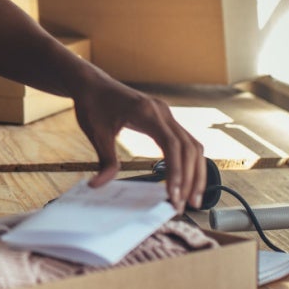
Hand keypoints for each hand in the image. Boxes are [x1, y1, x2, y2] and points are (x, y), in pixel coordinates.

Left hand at [73, 77, 204, 210]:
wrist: (92, 84)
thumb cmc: (93, 104)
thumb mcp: (95, 133)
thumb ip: (104, 160)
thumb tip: (99, 185)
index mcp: (146, 112)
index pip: (172, 144)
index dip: (176, 171)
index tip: (173, 195)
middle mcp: (162, 112)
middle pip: (189, 147)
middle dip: (191, 178)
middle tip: (186, 205)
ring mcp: (166, 115)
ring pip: (193, 145)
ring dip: (195, 172)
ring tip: (191, 198)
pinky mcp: (165, 120)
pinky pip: (186, 142)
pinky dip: (189, 162)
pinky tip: (186, 180)